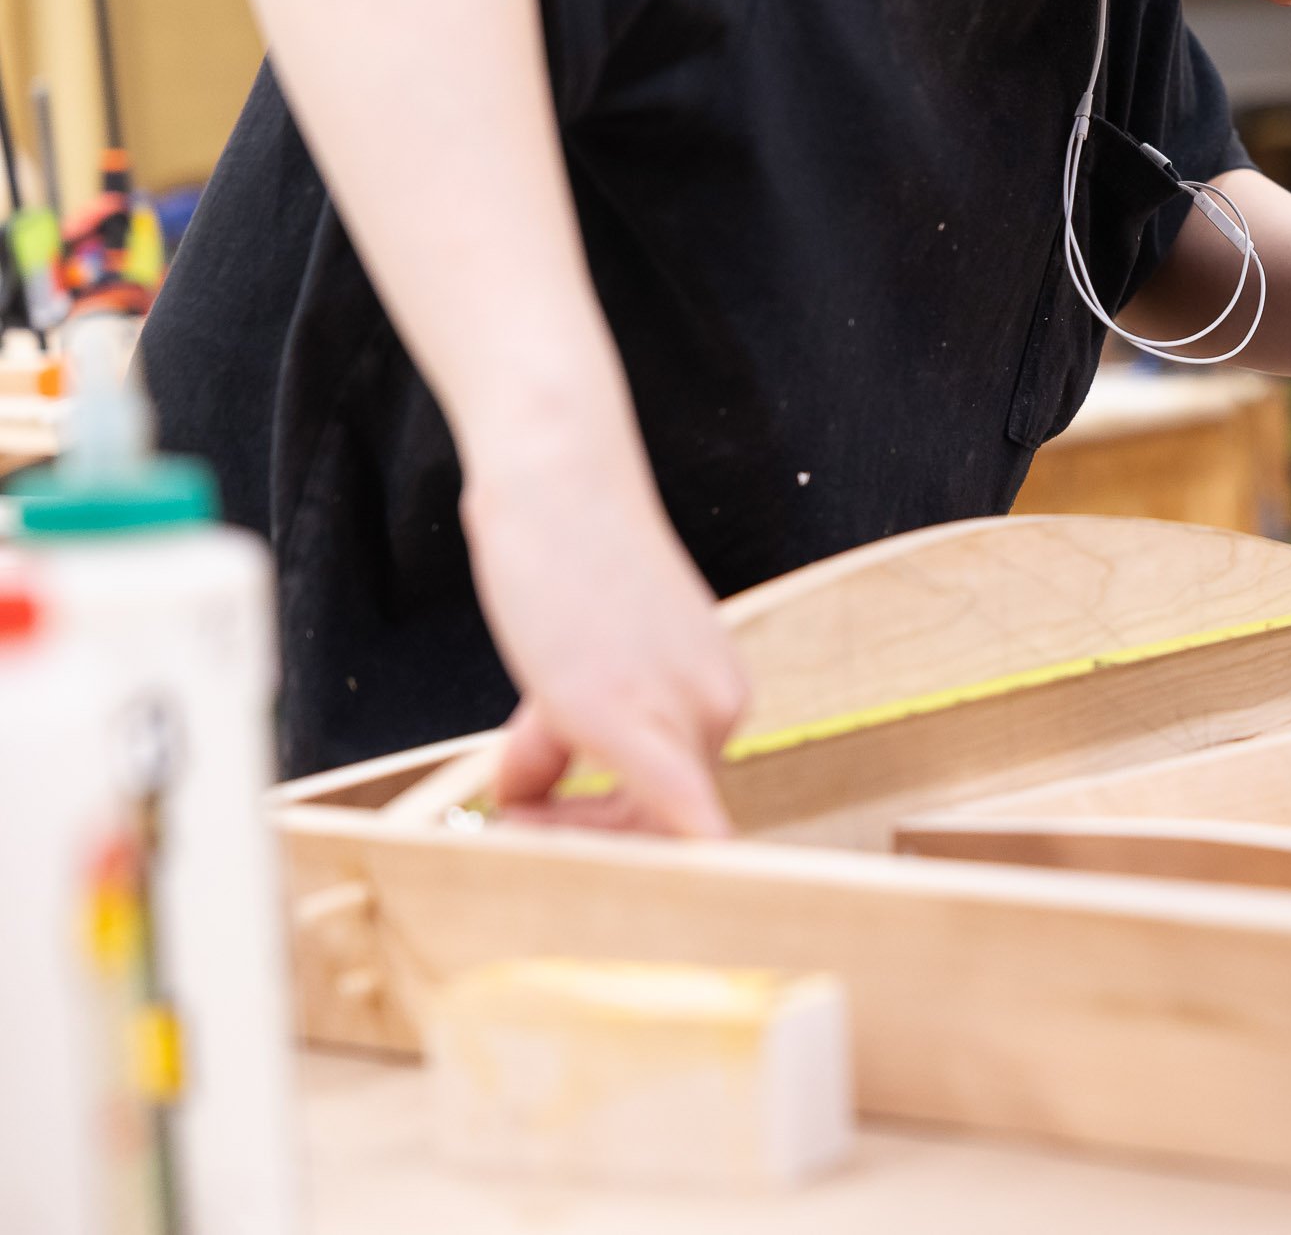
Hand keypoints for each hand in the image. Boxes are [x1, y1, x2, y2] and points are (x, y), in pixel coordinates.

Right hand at [464, 438, 746, 835]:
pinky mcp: (630, 707)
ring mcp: (684, 707)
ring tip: (506, 795)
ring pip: (641, 821)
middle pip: (659, 822)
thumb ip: (558, 737)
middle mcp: (720, 705)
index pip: (680, 805)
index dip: (613, 837)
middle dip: (581, 839)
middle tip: (510, 819)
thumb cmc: (561, 558)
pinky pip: (662, 799)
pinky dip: (659, 848)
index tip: (552, 830)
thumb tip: (519, 801)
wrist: (558, 475)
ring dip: (566, 832)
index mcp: (714, 694)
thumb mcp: (569, 663)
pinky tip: (656, 880)